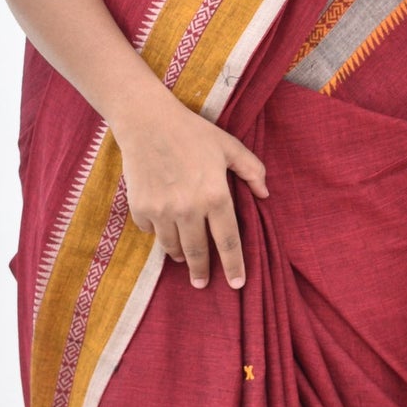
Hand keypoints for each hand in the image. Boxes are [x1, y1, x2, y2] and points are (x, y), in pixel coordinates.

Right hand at [114, 90, 267, 289]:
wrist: (146, 121)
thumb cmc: (192, 132)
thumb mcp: (228, 146)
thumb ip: (252, 169)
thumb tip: (265, 194)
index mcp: (215, 196)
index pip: (228, 242)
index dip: (234, 266)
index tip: (237, 284)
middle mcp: (189, 209)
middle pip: (198, 253)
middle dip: (201, 272)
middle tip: (202, 282)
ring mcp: (163, 211)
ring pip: (173, 247)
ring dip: (180, 255)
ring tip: (183, 257)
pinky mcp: (141, 208)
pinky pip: (152, 232)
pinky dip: (158, 232)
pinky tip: (162, 225)